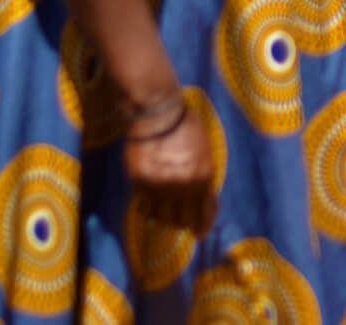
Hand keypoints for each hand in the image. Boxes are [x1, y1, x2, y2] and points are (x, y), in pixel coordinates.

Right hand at [124, 95, 216, 232]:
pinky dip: (148, 209)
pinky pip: (145, 207)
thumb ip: (202, 175)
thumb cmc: (185, 126)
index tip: (200, 234)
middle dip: (184, 224)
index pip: (206, 210)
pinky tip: (149, 206)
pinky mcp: (140, 183)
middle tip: (181, 225)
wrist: (158, 112)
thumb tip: (200, 196)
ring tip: (164, 214)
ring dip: (164, 218)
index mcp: (205, 176)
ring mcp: (161, 186)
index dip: (203, 225)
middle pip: (183, 220)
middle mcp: (184, 186)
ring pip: (162, 217)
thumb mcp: (205, 151)